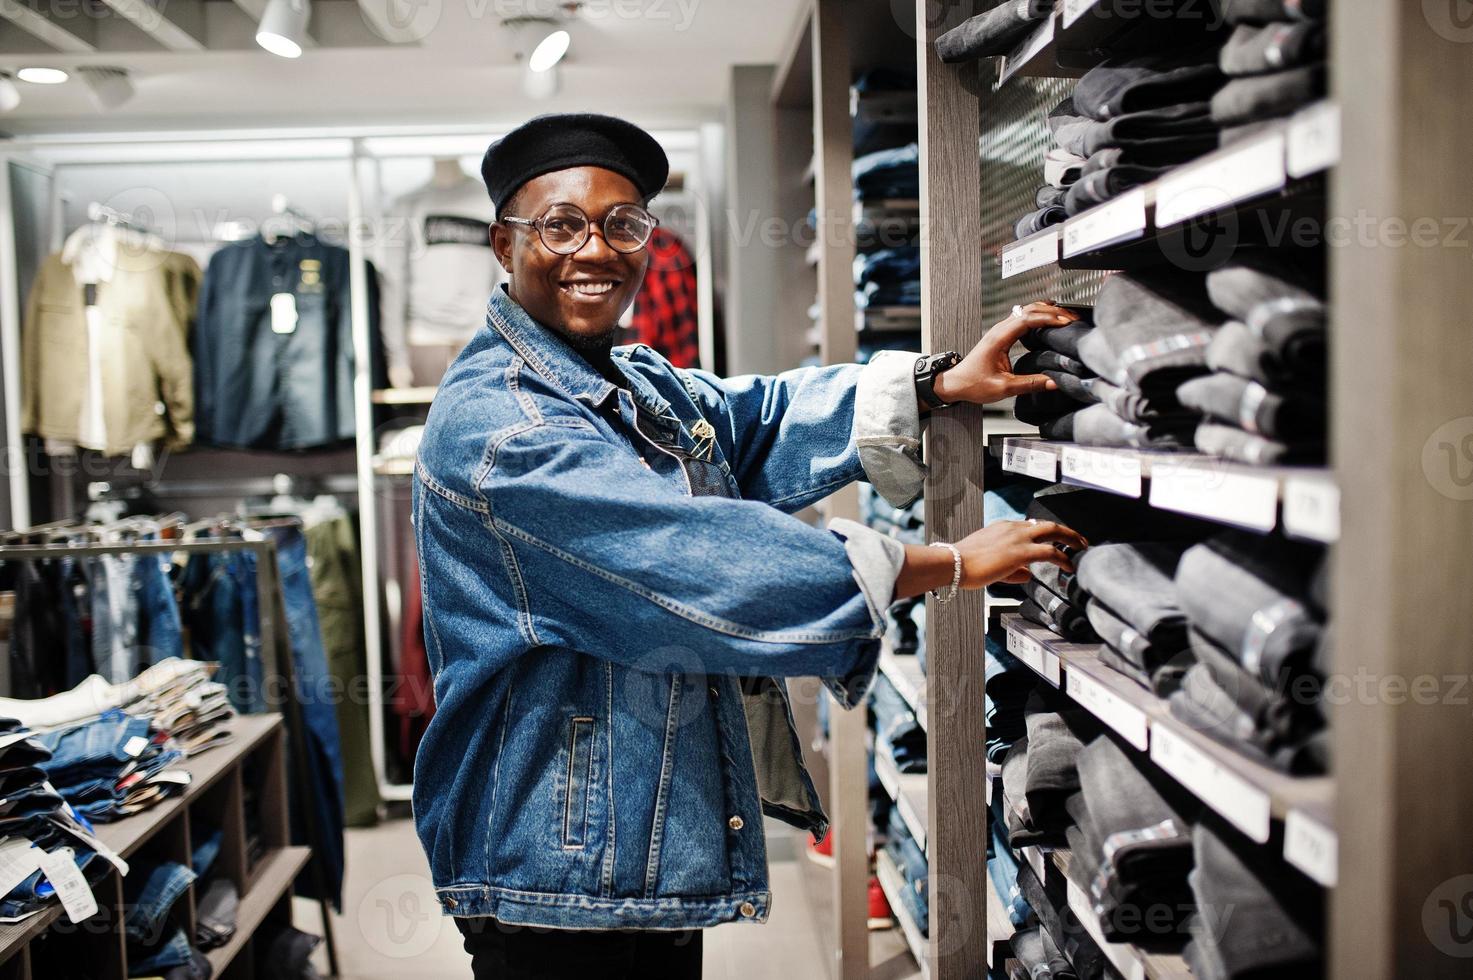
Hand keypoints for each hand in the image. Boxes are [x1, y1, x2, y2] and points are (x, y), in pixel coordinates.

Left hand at [932, 301, 1080, 405]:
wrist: (956, 384)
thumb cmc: (973, 384)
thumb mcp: (1003, 388)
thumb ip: (1030, 384)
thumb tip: (1053, 382)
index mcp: (998, 338)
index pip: (1027, 319)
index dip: (1048, 318)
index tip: (1065, 322)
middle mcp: (1000, 330)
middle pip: (1029, 309)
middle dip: (1053, 311)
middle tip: (1072, 318)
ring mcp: (1001, 330)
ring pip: (1027, 311)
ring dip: (1047, 311)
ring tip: (1066, 318)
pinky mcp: (1003, 335)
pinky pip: (1023, 318)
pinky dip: (1039, 316)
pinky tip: (1050, 322)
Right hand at [954, 519, 1087, 588]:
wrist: (953, 563)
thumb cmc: (963, 564)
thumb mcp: (989, 564)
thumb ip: (1011, 569)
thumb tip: (1028, 575)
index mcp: (1003, 528)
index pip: (1031, 526)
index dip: (1046, 532)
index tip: (1055, 539)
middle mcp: (1012, 528)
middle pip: (1047, 524)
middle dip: (1066, 531)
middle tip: (1078, 539)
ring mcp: (1017, 538)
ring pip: (1053, 532)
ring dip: (1071, 539)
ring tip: (1081, 547)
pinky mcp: (1020, 552)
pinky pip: (1050, 552)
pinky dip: (1063, 558)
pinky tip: (1069, 566)